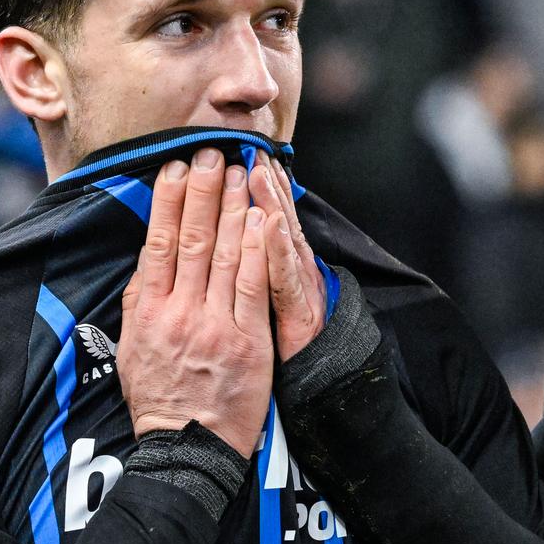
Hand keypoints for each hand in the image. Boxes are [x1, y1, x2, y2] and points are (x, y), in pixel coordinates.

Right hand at [119, 149, 273, 457]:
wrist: (187, 446)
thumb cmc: (159, 399)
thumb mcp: (133, 348)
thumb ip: (140, 302)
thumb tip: (148, 259)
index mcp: (147, 312)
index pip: (157, 243)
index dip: (166, 201)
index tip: (175, 169)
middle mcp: (178, 312)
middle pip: (190, 239)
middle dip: (202, 191)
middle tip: (210, 153)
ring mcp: (213, 325)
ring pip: (222, 254)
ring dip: (232, 207)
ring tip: (238, 171)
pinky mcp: (247, 341)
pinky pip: (251, 285)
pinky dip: (254, 248)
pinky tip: (259, 217)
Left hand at [249, 158, 329, 360]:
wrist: (303, 397)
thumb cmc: (275, 360)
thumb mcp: (267, 314)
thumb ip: (256, 279)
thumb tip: (240, 248)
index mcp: (285, 273)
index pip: (267, 222)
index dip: (261, 188)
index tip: (248, 154)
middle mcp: (297, 276)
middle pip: (277, 220)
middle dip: (266, 183)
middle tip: (252, 146)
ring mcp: (300, 294)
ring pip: (283, 240)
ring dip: (272, 201)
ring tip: (261, 169)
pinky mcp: (300, 317)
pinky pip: (284, 280)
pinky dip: (277, 248)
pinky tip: (270, 220)